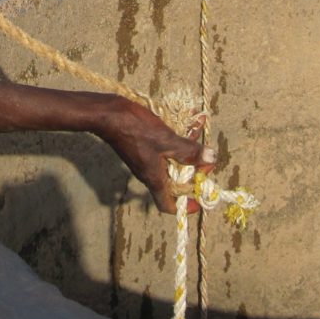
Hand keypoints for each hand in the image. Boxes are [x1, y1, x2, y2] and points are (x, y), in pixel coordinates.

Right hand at [98, 97, 215, 213]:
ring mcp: (145, 158)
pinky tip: (188, 117)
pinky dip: (177, 135)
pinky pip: (165, 145)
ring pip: (172, 160)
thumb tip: (212, 158)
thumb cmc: (134, 129)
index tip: (200, 195)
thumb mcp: (166, 140)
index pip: (169, 205)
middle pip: (176, 181)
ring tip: (200, 131)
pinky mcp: (142, 145)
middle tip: (206, 157)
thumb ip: (189, 151)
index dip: (187, 206)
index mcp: (155, 178)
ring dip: (188, 148)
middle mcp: (150, 172)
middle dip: (194, 170)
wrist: (107, 113)